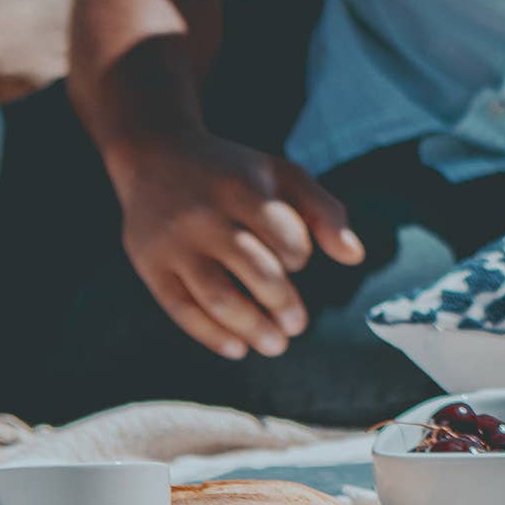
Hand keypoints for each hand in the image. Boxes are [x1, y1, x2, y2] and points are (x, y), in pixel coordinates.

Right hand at [109, 129, 364, 358]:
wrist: (153, 155)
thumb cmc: (232, 173)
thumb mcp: (281, 175)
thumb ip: (324, 211)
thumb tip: (354, 256)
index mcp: (242, 189)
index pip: (285, 237)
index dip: (299, 256)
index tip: (297, 262)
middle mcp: (205, 215)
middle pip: (254, 271)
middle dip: (283, 305)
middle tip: (297, 326)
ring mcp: (173, 242)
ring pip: (217, 297)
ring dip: (252, 328)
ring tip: (275, 344)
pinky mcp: (149, 264)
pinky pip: (181, 308)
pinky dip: (211, 335)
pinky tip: (237, 348)